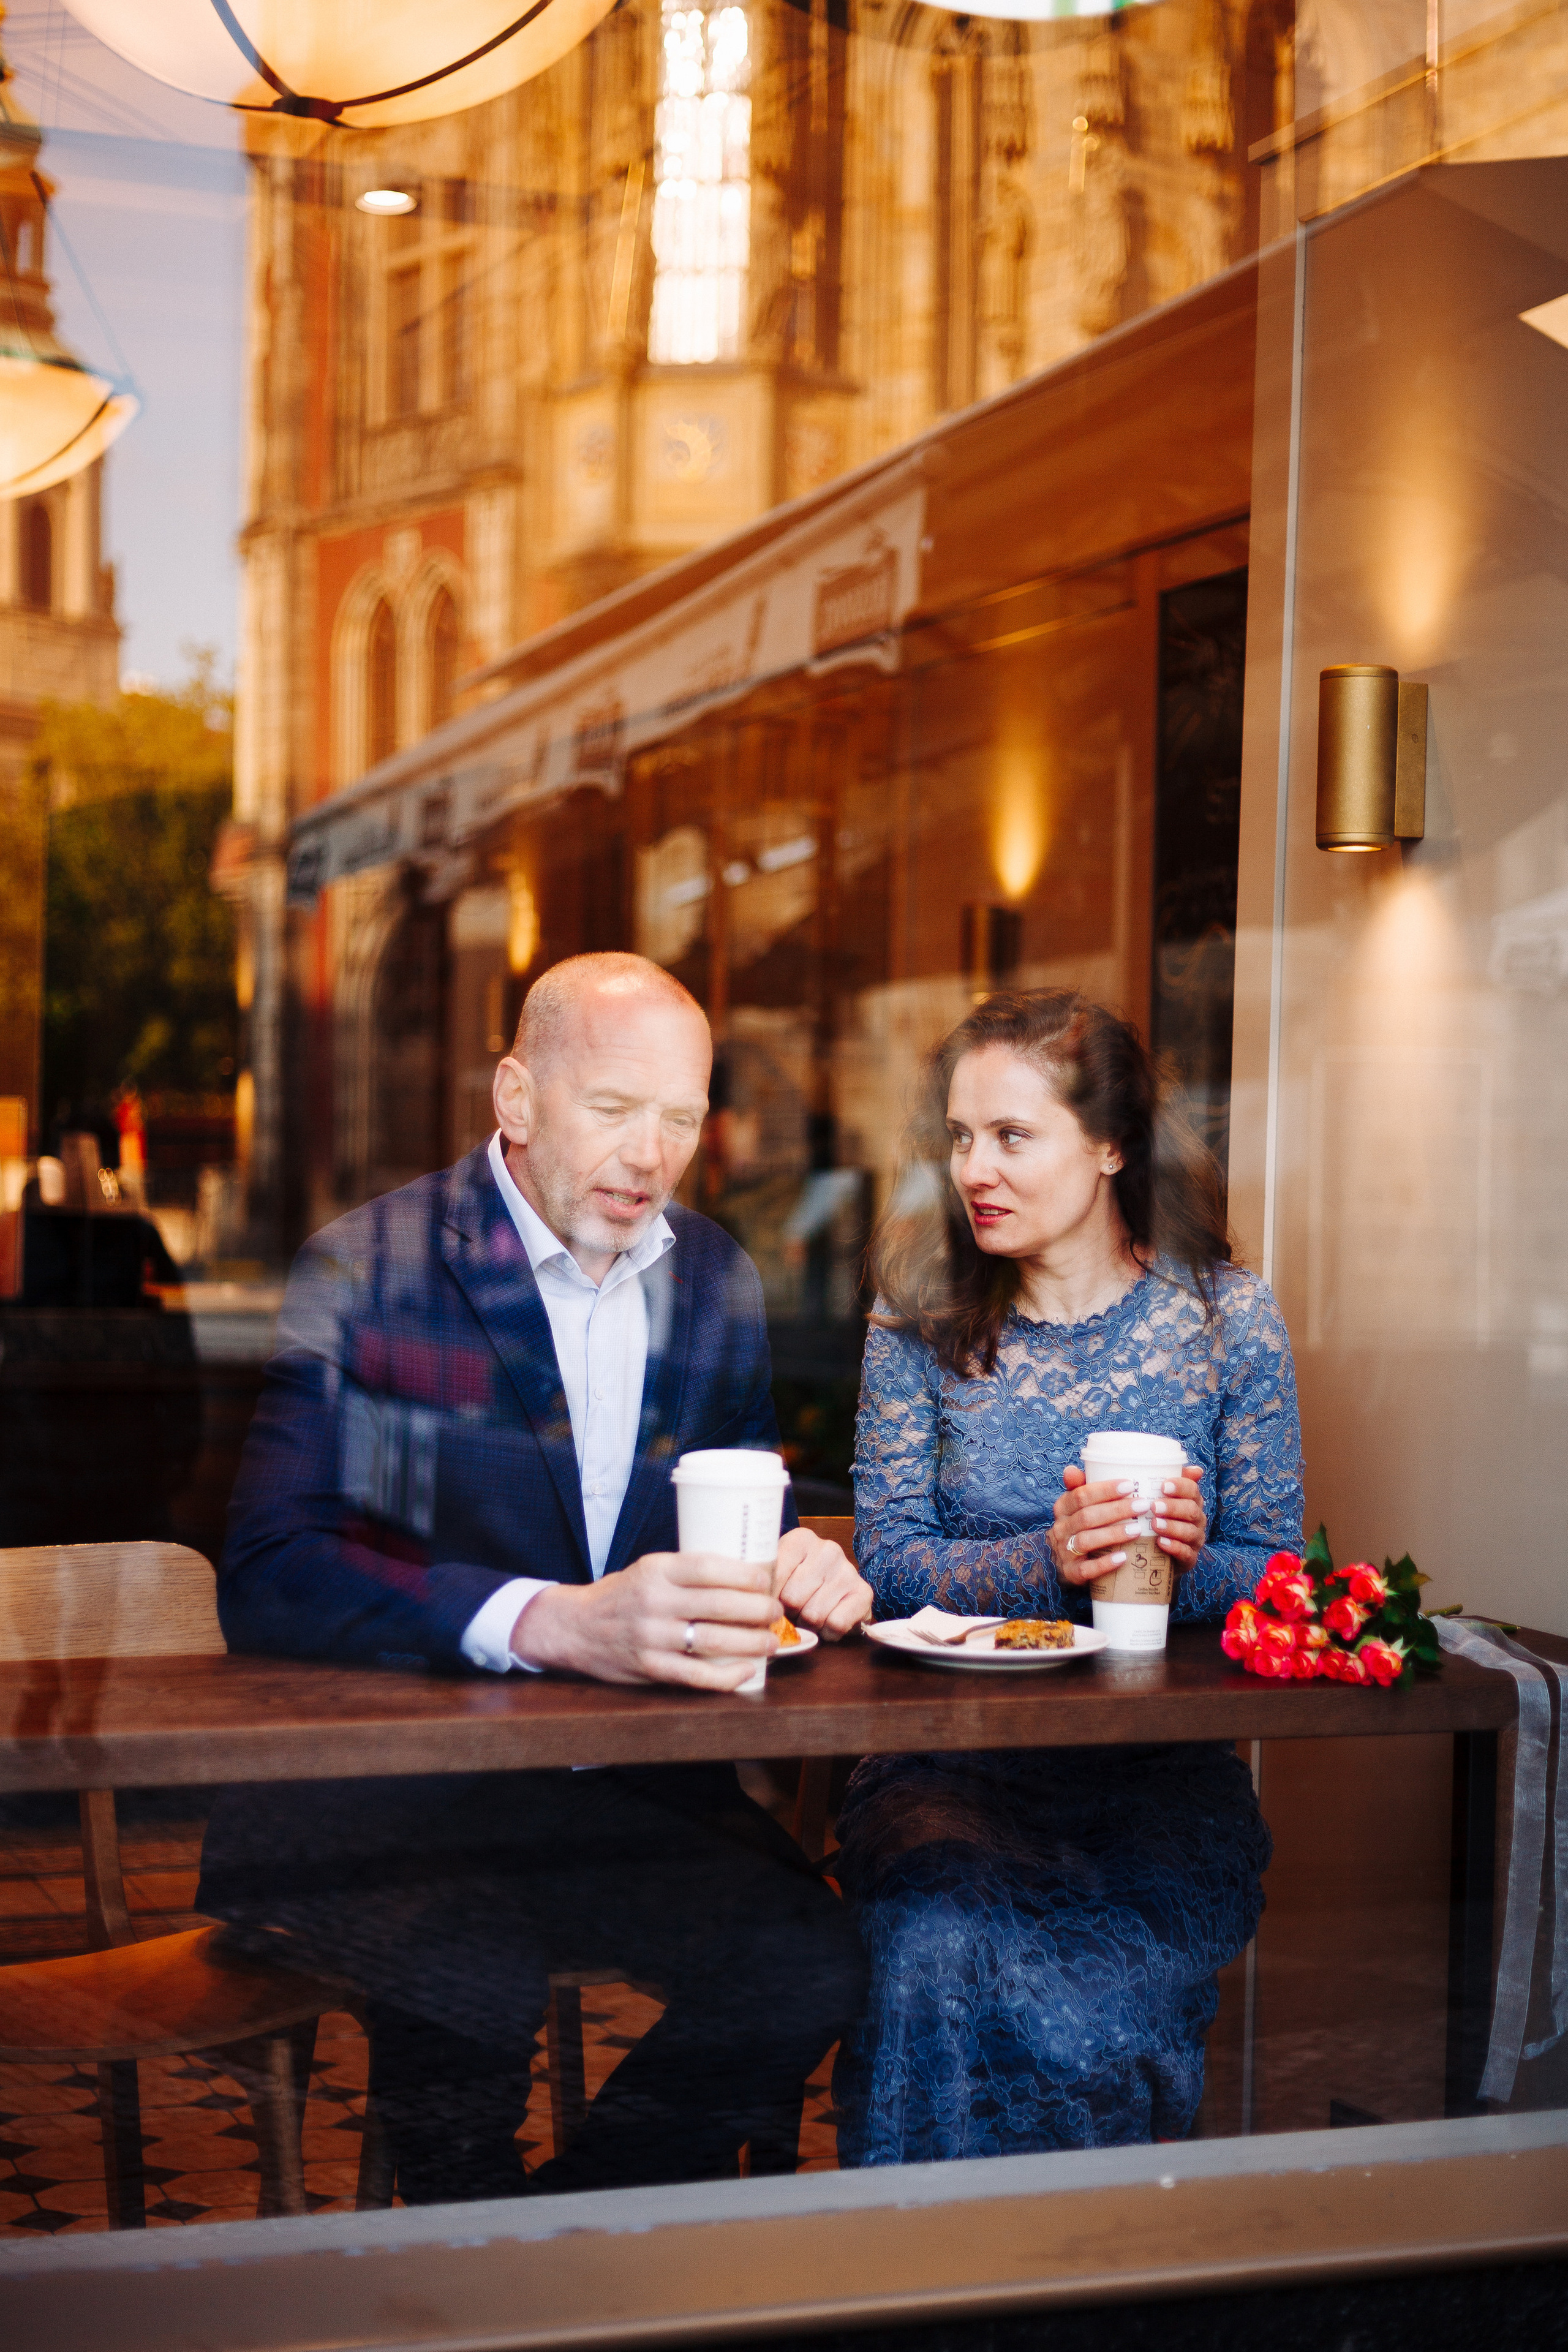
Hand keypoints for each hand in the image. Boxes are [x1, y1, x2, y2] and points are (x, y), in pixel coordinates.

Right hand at [510, 1552, 777, 1688]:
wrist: (574, 1627)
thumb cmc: (622, 1595)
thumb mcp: (649, 1570)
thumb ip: (687, 1573)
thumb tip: (744, 1576)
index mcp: (656, 1570)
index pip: (708, 1567)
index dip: (745, 1574)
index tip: (766, 1579)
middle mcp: (654, 1601)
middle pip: (719, 1604)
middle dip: (757, 1609)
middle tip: (776, 1610)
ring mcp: (652, 1637)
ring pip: (714, 1640)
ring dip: (751, 1642)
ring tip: (771, 1640)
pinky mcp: (650, 1667)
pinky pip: (696, 1675)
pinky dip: (726, 1676)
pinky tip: (747, 1671)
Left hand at [774, 1525, 873, 1639]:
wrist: (834, 1594)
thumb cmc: (798, 1584)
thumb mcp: (775, 1575)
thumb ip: (763, 1582)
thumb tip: (757, 1603)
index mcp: (800, 1540)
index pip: (773, 1575)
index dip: (768, 1598)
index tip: (769, 1602)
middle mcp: (827, 1550)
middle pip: (792, 1598)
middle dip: (789, 1614)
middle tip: (793, 1611)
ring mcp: (848, 1570)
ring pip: (814, 1614)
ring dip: (808, 1625)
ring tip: (810, 1615)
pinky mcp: (864, 1592)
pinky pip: (837, 1623)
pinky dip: (828, 1632)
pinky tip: (827, 1622)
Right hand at [1051, 1464, 1206, 1584]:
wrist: (1054, 1564)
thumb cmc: (1074, 1528)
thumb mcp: (1073, 1506)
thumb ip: (1080, 1488)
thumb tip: (1074, 1468)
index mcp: (1062, 1508)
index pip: (1081, 1495)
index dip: (1105, 1489)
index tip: (1130, 1484)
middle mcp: (1061, 1529)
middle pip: (1087, 1517)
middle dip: (1117, 1510)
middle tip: (1143, 1505)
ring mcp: (1065, 1552)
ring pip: (1088, 1541)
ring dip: (1114, 1534)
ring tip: (1138, 1530)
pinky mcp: (1071, 1574)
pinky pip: (1087, 1569)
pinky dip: (1105, 1563)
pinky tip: (1124, 1557)